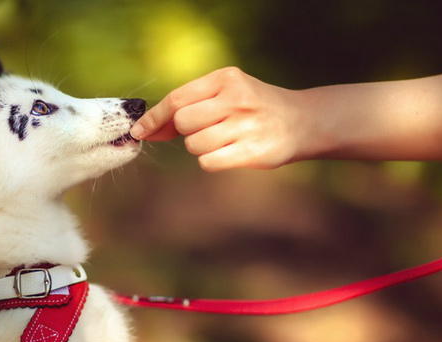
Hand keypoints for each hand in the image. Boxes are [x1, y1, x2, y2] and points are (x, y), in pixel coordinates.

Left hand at [130, 67, 317, 170]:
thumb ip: (190, 106)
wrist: (302, 121)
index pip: (177, 99)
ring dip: (201, 147)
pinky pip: (208, 162)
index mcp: (226, 78)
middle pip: (183, 123)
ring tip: (225, 139)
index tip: (139, 130)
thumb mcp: (227, 93)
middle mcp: (236, 98)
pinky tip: (230, 152)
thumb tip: (147, 129)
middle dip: (187, 131)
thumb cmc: (254, 108)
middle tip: (208, 129)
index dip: (154, 117)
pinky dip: (212, 161)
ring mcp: (245, 125)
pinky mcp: (252, 151)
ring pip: (194, 145)